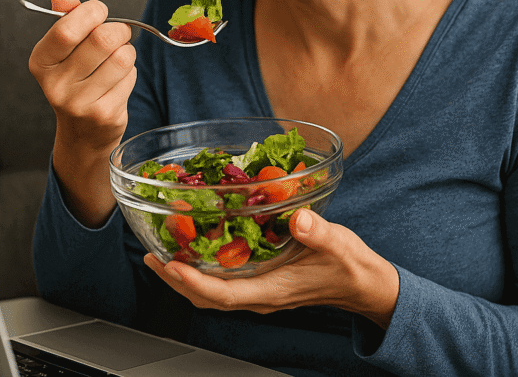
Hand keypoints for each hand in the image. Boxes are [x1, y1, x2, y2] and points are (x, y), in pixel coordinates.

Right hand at [28, 0, 136, 225]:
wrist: (82, 133)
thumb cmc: (76, 80)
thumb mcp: (65, 50)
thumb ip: (65, 18)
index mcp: (41, 62)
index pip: (66, 29)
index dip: (90, 13)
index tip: (100, 11)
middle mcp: (55, 85)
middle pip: (101, 39)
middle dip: (118, 30)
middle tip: (118, 34)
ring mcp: (80, 103)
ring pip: (122, 58)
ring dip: (127, 52)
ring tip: (117, 59)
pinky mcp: (105, 114)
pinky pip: (130, 77)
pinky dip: (130, 73)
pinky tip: (118, 82)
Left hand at [144, 208, 399, 328]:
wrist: (365, 286)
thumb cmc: (352, 268)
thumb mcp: (340, 246)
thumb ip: (319, 233)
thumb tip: (299, 219)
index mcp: (273, 290)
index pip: (223, 296)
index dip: (193, 282)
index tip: (171, 265)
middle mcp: (260, 296)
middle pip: (206, 298)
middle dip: (176, 280)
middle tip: (151, 256)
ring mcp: (259, 292)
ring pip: (211, 293)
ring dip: (185, 276)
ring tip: (163, 253)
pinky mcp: (262, 283)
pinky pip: (223, 283)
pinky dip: (204, 270)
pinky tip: (198, 248)